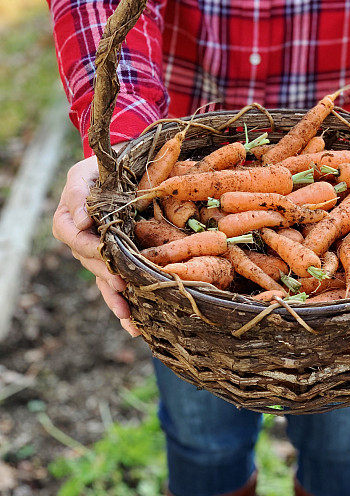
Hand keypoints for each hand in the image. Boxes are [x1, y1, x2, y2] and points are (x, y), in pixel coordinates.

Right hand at [52, 155, 139, 336]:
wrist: (119, 173)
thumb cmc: (99, 170)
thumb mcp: (86, 172)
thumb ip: (80, 193)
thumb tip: (79, 219)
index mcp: (69, 219)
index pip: (72, 235)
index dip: (87, 246)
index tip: (103, 253)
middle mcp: (81, 241)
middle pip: (90, 262)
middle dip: (106, 276)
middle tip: (121, 286)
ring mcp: (98, 256)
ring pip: (103, 280)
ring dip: (115, 300)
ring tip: (128, 318)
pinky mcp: (115, 264)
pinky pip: (116, 286)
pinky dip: (124, 305)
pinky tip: (135, 325)